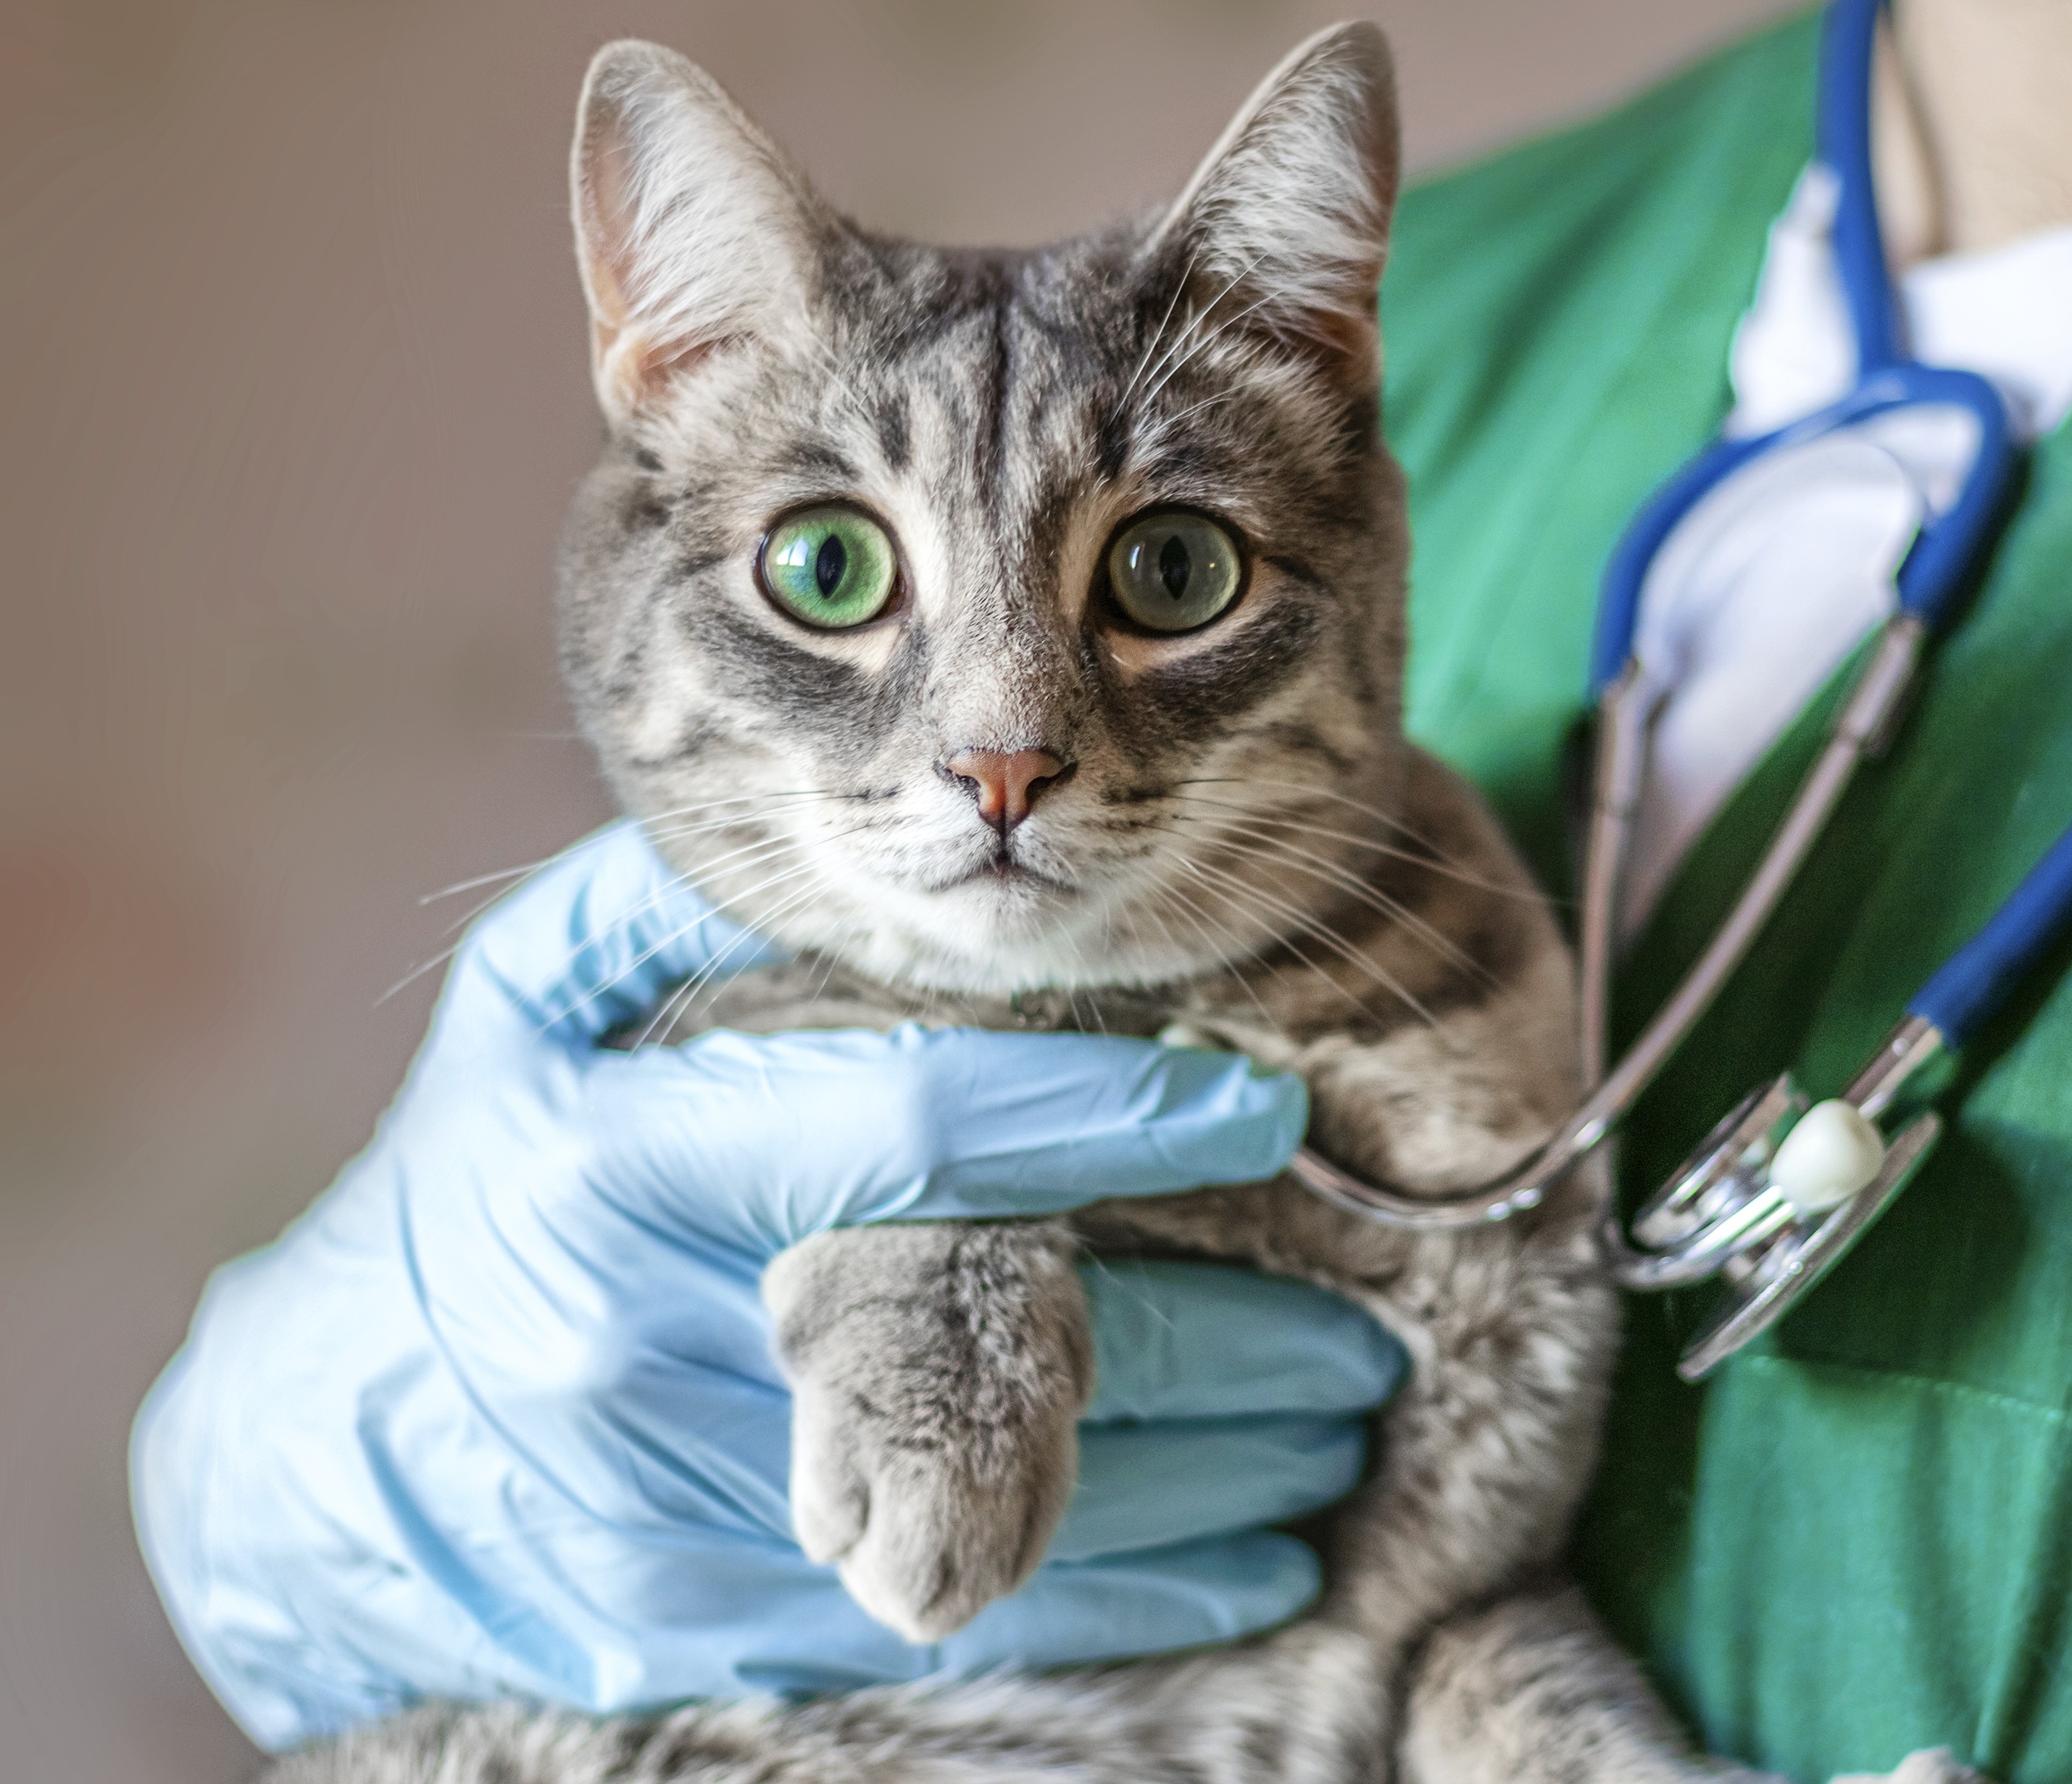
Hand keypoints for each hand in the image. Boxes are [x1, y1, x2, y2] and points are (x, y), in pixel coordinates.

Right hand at [130, 822, 1404, 1752]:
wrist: (314, 1461)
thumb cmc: (461, 1195)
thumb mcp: (522, 1023)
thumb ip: (661, 910)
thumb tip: (822, 824)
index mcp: (628, 1171)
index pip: (919, 1129)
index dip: (1107, 1110)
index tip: (1258, 1105)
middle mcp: (666, 1350)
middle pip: (1017, 1347)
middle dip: (1228, 1340)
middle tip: (1365, 1320)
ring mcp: (691, 1518)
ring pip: (1025, 1510)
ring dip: (1214, 1481)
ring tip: (1337, 1433)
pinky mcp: (710, 1638)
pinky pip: (967, 1619)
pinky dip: (1130, 1599)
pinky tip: (1249, 1565)